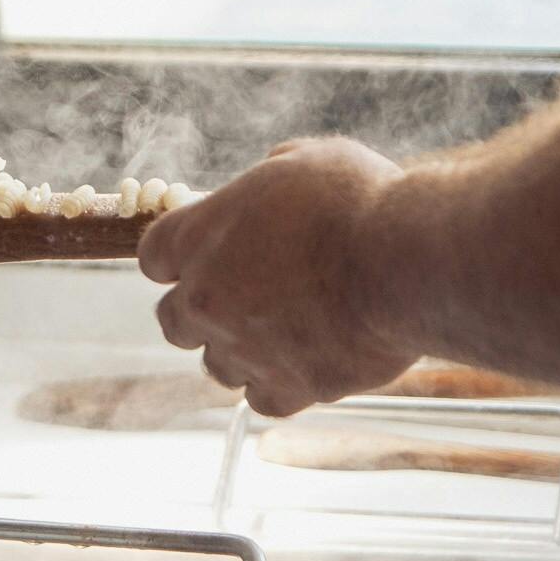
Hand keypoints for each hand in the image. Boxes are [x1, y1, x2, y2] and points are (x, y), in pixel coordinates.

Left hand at [137, 138, 416, 415]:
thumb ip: (269, 178)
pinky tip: (305, 364)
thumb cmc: (359, 201)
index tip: (203, 255)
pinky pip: (262, 399)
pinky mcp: (287, 386)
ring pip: (217, 365)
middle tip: (241, 298)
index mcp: (197, 237)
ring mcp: (242, 348)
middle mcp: (205, 298)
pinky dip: (280, 384)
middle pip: (174, 320)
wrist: (405, 261)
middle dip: (200, 311)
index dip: (178, 257)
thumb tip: (270, 180)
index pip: (153, 256)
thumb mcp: (306, 161)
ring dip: (241, 351)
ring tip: (283, 331)